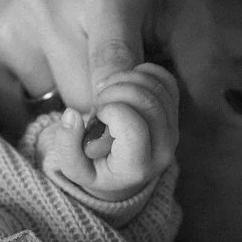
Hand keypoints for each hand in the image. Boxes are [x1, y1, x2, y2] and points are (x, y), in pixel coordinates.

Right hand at [0, 0, 221, 133]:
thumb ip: (210, 62)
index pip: (113, 70)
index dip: (128, 116)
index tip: (139, 148)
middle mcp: (48, 7)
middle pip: (87, 106)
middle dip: (112, 114)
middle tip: (125, 91)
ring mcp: (6, 28)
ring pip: (49, 113)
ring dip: (72, 107)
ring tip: (81, 63)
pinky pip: (11, 113)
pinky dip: (35, 107)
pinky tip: (48, 68)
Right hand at [33, 62, 179, 201]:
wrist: (119, 168)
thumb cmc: (94, 166)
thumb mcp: (72, 166)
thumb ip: (66, 144)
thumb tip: (72, 115)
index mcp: (137, 168)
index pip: (133, 128)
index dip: (109, 112)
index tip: (96, 117)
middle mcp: (163, 150)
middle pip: (146, 101)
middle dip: (115, 91)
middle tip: (98, 101)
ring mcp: (173, 129)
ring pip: (156, 87)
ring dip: (125, 79)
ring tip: (107, 93)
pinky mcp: (174, 112)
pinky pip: (165, 80)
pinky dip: (141, 73)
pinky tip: (123, 85)